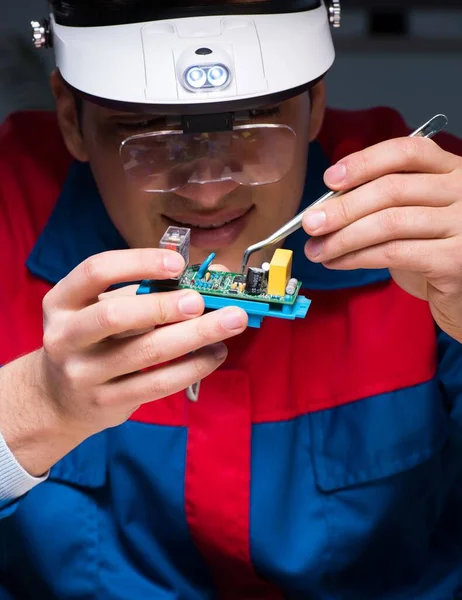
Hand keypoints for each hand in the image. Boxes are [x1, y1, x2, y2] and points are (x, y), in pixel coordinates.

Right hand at [1, 249, 246, 474]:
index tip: (178, 264)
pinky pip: (157, 384)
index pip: (96, 271)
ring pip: (145, 353)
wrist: (58, 399)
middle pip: (116, 316)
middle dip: (164, 306)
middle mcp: (65, 336)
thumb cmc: (92, 340)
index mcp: (62, 301)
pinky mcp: (107, 402)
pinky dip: (193, 366)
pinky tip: (216, 352)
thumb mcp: (101, 308)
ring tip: (230, 323)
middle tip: (201, 301)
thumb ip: (142, 291)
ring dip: (195, 335)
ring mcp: (83, 373)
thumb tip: (205, 275)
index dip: (139, 263)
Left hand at [303, 136, 461, 341]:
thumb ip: (381, 202)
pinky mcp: (454, 260)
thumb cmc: (432, 250)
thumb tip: (325, 207)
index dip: (364, 162)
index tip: (329, 179)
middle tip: (310, 223)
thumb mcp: (411, 216)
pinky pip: (392, 253)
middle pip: (392, 189)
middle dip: (343, 207)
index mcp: (451, 170)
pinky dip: (356, 258)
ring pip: (388, 223)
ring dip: (343, 238)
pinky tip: (337, 262)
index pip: (407, 152)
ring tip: (316, 250)